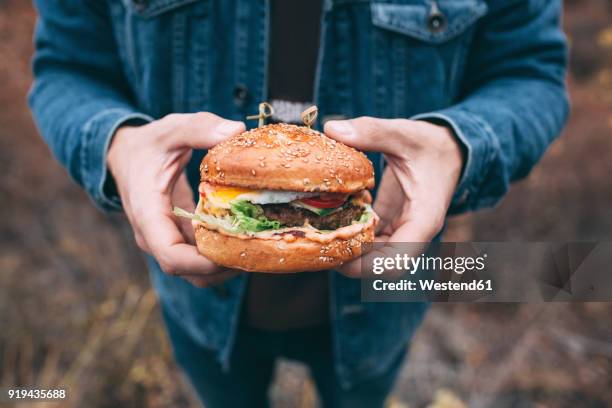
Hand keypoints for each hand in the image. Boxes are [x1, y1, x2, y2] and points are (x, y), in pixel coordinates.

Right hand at [107, 112, 245, 286]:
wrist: (126, 155)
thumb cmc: (148, 144)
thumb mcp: (171, 130)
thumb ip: (200, 128)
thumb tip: (236, 130)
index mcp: (148, 215)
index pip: (171, 256)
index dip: (203, 263)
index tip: (235, 252)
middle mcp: (156, 236)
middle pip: (190, 272)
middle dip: (224, 267)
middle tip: (259, 248)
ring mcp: (168, 240)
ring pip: (197, 271)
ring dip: (227, 265)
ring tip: (258, 245)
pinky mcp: (180, 238)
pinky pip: (201, 258)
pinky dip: (224, 254)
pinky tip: (248, 237)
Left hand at [324, 117, 463, 277]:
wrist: (450, 147)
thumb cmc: (431, 142)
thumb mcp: (403, 133)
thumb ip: (371, 131)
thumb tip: (332, 128)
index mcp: (424, 219)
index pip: (398, 259)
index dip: (367, 266)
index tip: (338, 257)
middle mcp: (413, 231)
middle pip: (382, 265)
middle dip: (351, 262)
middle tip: (317, 247)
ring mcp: (402, 229)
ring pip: (375, 255)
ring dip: (349, 250)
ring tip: (318, 236)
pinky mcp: (391, 222)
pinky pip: (370, 239)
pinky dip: (352, 234)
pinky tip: (330, 220)